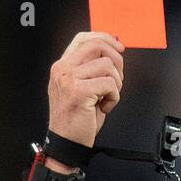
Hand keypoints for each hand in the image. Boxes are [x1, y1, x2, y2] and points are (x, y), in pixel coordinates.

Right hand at [47, 31, 124, 147]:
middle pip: (97, 46)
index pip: (83, 38)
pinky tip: (104, 107)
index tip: (118, 47)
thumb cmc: (76, 120)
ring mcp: (69, 79)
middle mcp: (63, 69)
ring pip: (107, 65)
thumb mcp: (81, 89)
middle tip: (118, 80)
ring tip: (107, 98)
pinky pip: (109, 84)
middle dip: (117, 61)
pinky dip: (114, 97)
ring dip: (116, 84)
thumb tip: (112, 52)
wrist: (67, 143)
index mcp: (62, 66)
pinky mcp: (79, 91)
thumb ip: (91, 70)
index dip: (104, 38)